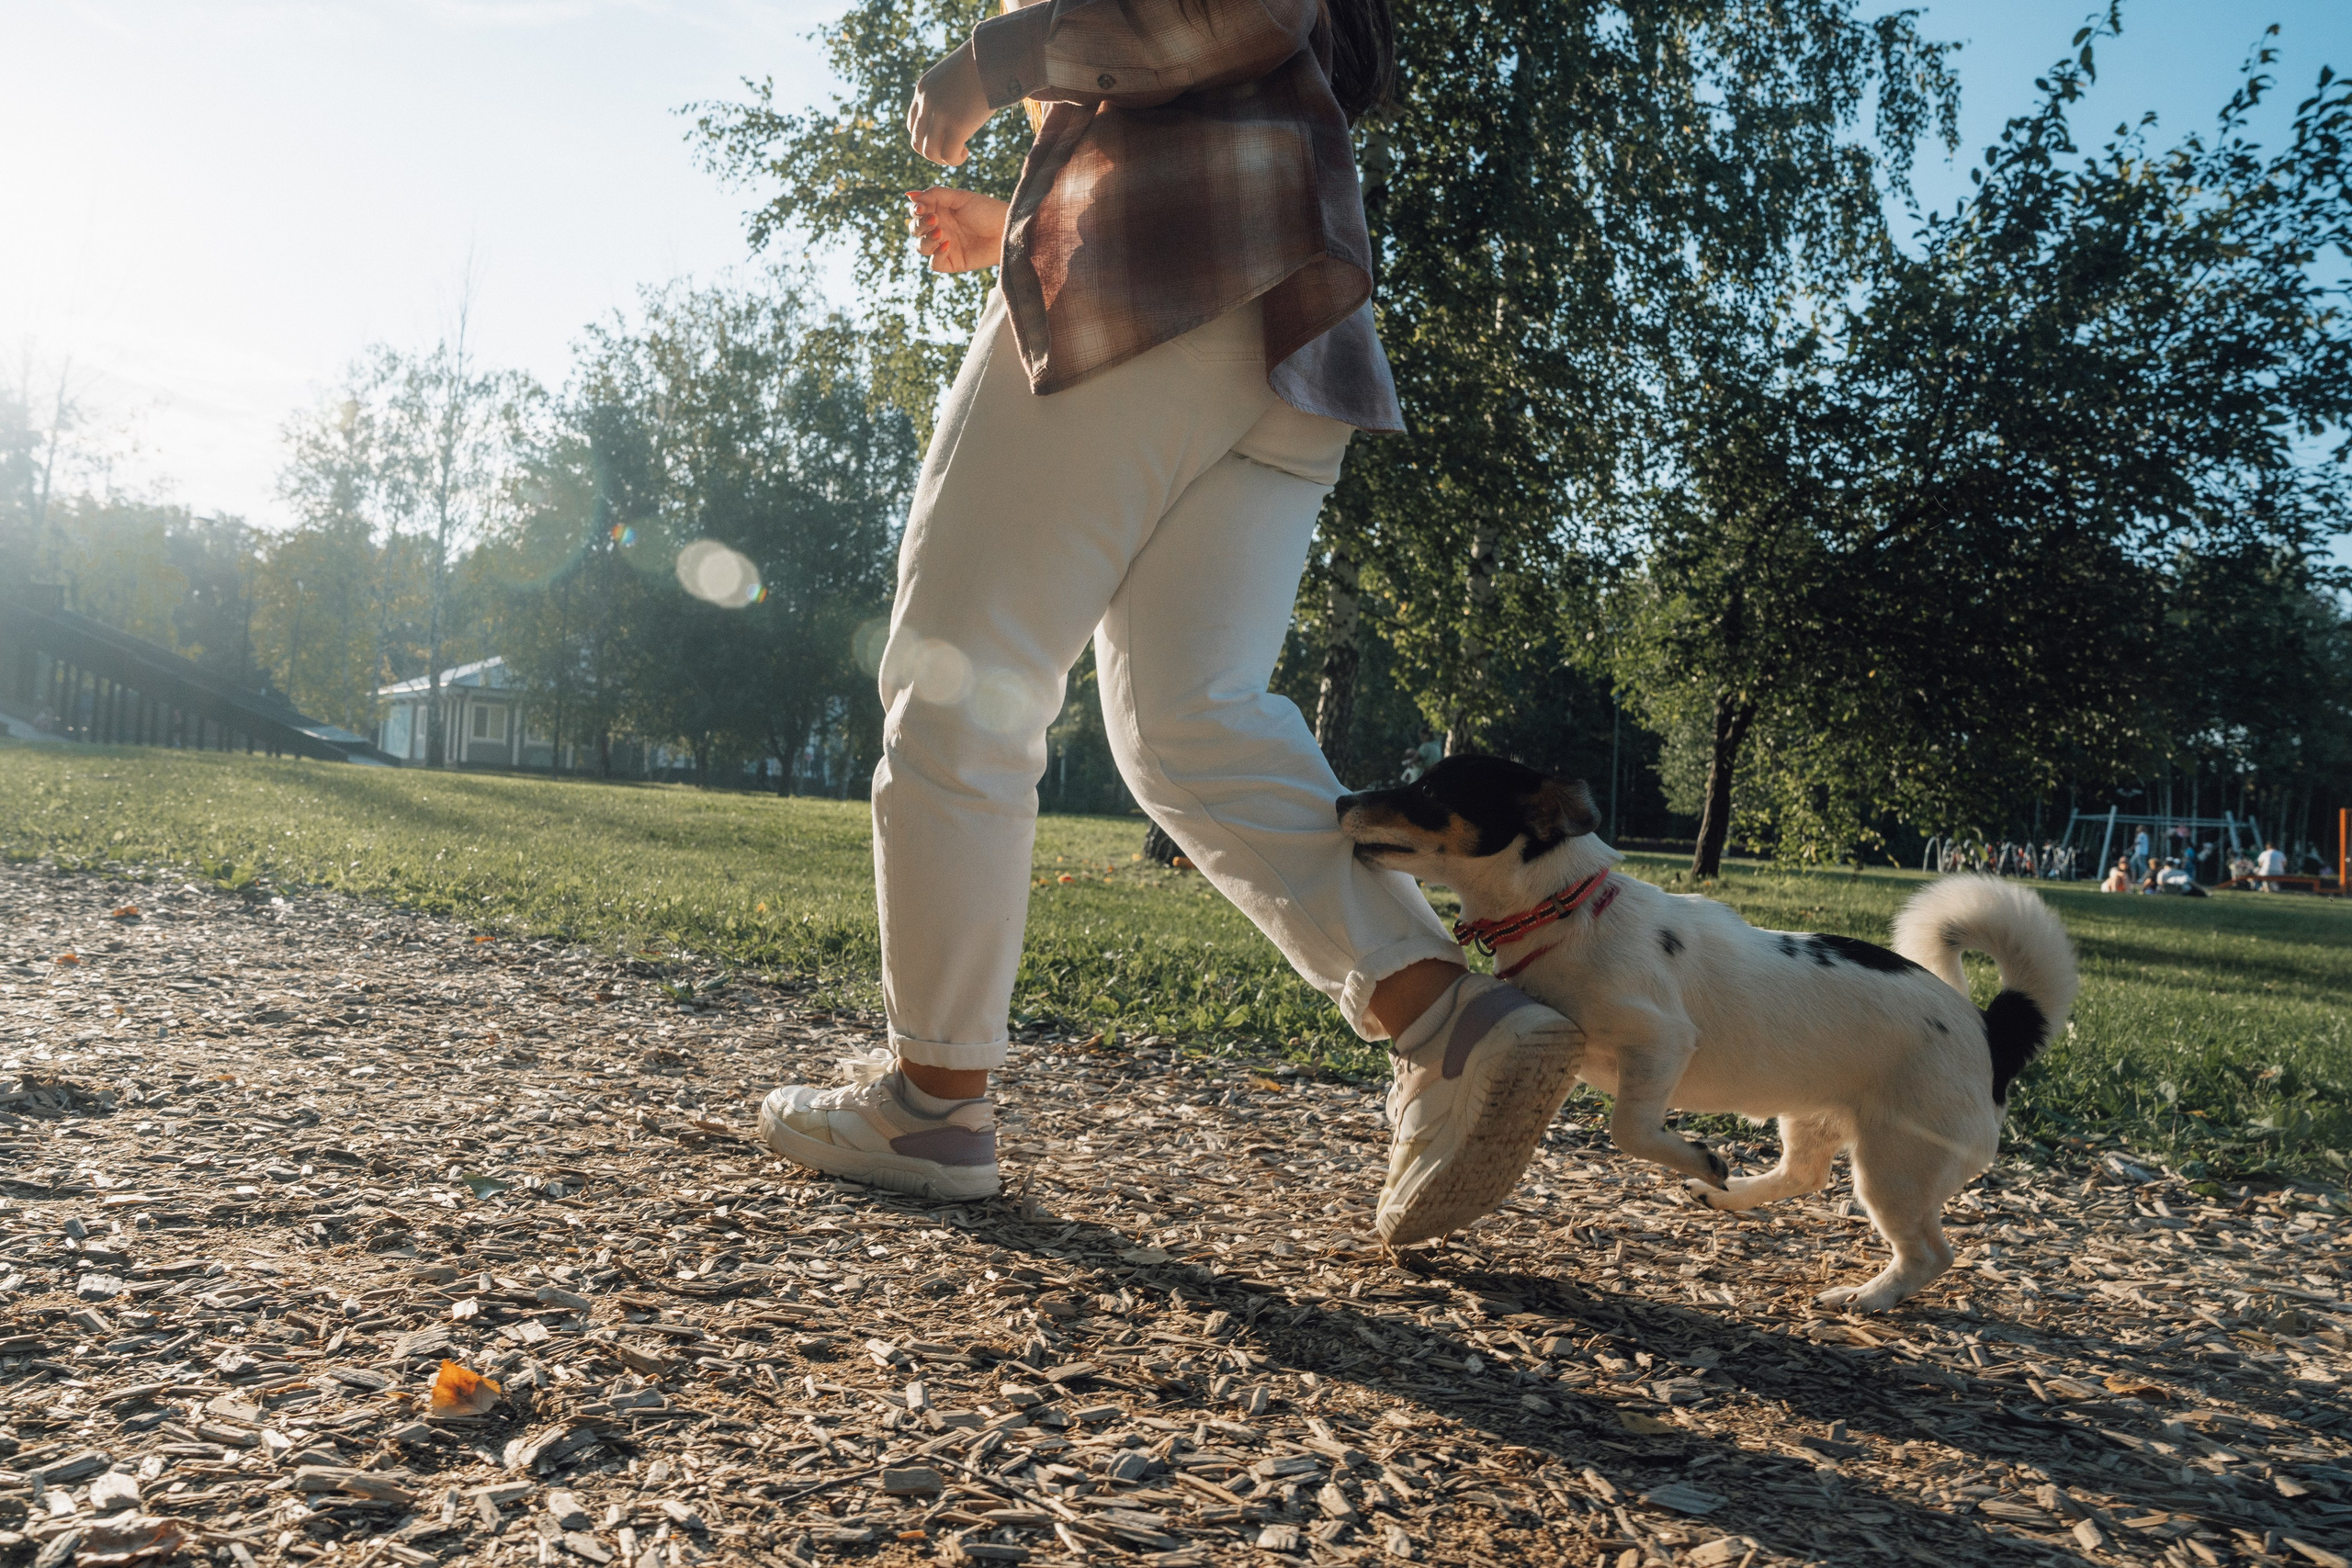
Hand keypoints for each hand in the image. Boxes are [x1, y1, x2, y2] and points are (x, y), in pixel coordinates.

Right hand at [906, 187, 1008, 272]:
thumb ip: (935, 194)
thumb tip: (910, 196)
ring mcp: (944, 246)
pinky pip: (934, 263)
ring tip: (940, 232)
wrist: (1007, 228)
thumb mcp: (960, 197)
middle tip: (934, 219)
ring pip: (921, 247)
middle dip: (919, 225)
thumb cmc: (987, 210)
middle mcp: (939, 229)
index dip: (915, 211)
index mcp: (938, 212)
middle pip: (915, 230)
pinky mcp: (953, 262)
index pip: (916, 213)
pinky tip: (948, 244)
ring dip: (925, 240)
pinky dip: (936, 254)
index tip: (921, 208)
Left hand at [907, 39, 991, 165]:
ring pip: (929, 151)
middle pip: (917, 141)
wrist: (994, 55)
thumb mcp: (955, 74)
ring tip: (958, 153)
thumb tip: (956, 106)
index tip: (945, 136)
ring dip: (942, 159)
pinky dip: (954, 160)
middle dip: (933, 152)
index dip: (927, 137)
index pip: (913, 124)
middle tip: (951, 150)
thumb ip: (947, 91)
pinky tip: (965, 152)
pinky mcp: (957, 124)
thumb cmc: (981, 63)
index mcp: (923, 89)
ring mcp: (940, 114)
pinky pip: (948, 154)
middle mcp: (927, 102)